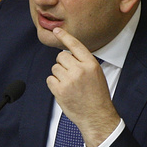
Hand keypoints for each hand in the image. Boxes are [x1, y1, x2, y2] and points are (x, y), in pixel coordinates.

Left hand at [47, 27, 120, 146]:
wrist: (96, 116)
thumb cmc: (97, 95)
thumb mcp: (96, 74)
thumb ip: (83, 62)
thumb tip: (66, 55)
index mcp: (91, 64)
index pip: (75, 45)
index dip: (64, 36)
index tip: (56, 30)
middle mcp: (80, 70)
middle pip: (61, 57)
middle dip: (63, 64)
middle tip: (71, 76)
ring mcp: (69, 80)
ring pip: (54, 68)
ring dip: (58, 75)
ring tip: (69, 85)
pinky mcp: (60, 90)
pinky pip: (50, 79)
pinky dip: (54, 84)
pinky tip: (64, 91)